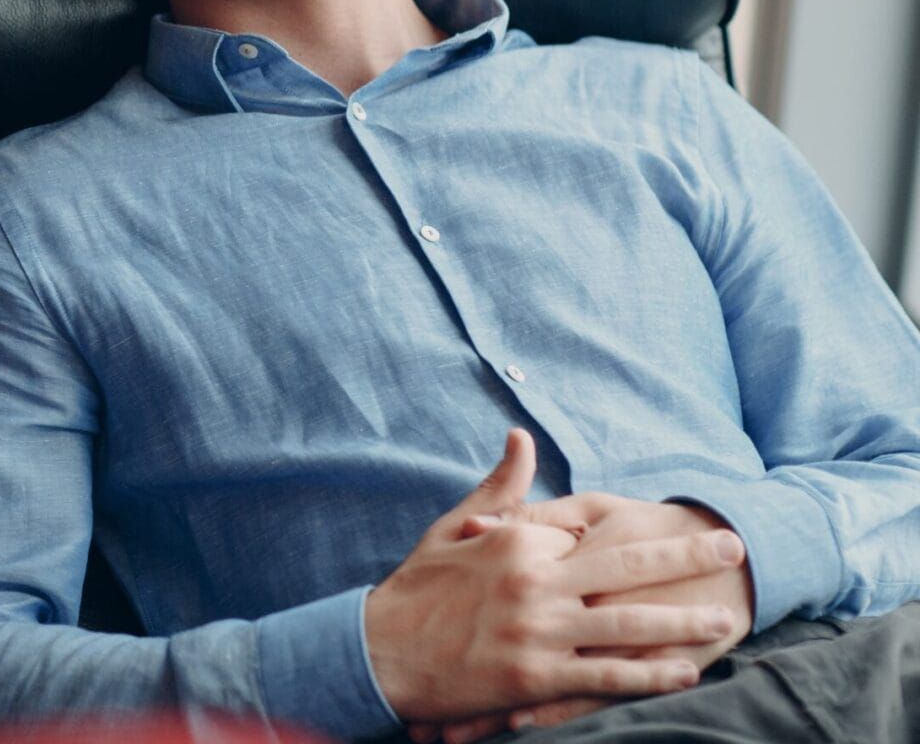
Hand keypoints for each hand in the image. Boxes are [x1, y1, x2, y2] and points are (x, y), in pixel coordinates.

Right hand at [367, 430, 744, 729]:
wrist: (378, 651)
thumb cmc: (416, 590)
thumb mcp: (452, 528)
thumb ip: (500, 486)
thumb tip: (522, 436)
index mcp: (517, 540)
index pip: (584, 532)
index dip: (615, 535)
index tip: (659, 528)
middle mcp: (534, 581)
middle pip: (626, 565)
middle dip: (685, 555)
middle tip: (734, 546)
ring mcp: (538, 630)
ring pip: (627, 624)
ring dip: (682, 620)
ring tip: (725, 616)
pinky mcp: (536, 676)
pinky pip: (605, 675)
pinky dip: (648, 674)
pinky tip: (685, 670)